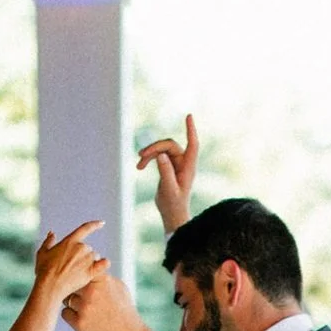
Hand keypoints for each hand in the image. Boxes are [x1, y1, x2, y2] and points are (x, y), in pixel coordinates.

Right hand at [33, 220, 107, 302]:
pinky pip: (103, 264)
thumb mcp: (42, 252)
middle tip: (72, 266)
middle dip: (83, 255)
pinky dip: (103, 264)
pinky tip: (101, 265)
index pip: (85, 229)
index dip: (95, 225)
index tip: (102, 223)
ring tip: (78, 272)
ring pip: (94, 257)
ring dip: (90, 262)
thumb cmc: (44, 270)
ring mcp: (87, 259)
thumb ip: (48, 241)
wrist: (49, 286)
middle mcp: (81, 248)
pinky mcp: (91, 271)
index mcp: (70, 241)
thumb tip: (52, 233)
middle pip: (88, 248)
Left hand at [62, 274, 157, 330]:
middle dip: (73, 288)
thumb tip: (89, 265)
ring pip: (66, 298)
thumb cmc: (124, 310)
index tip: (81, 277)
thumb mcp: (118, 287)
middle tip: (80, 295)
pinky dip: (71, 315)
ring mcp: (85, 308)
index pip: (82, 269)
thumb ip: (102, 276)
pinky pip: (65, 313)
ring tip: (86, 309)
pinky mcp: (79, 323)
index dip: (80, 273)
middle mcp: (92, 292)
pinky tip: (83, 318)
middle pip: (71, 283)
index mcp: (102, 280)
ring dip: (72, 303)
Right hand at [136, 115, 198, 233]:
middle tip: (140, 156)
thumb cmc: (174, 205)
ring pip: (161, 149)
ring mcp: (176, 163)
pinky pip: (157, 155)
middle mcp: (183, 163)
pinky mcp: (168, 166)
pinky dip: (148, 159)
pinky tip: (139, 167)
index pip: (193, 144)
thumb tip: (160, 155)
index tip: (189, 116)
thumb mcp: (169, 190)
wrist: (172, 214)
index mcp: (189, 167)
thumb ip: (166, 172)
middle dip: (154, 148)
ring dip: (149, 154)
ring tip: (138, 165)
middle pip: (169, 144)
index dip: (191, 130)